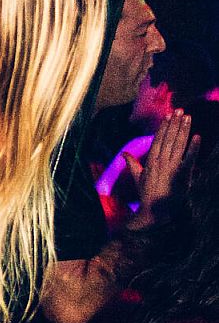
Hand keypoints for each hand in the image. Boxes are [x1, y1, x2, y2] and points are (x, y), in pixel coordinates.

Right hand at [129, 110, 197, 224]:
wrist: (155, 212)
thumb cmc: (147, 195)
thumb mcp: (138, 178)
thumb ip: (132, 164)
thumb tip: (123, 154)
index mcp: (151, 162)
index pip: (158, 140)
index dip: (163, 127)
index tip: (168, 116)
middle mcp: (161, 162)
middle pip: (168, 139)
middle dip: (174, 124)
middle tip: (179, 110)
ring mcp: (171, 168)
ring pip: (178, 145)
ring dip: (183, 130)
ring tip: (187, 117)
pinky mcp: (182, 175)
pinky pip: (189, 159)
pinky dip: (193, 148)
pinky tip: (197, 137)